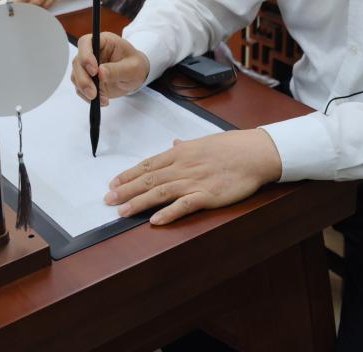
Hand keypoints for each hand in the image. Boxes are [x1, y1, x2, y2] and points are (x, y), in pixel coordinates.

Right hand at [71, 32, 149, 104]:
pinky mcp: (87, 79)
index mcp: (104, 41)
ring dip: (85, 89)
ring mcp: (87, 66)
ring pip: (76, 76)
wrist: (135, 76)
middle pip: (77, 62)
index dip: (86, 56)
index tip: (94, 71)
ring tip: (102, 98)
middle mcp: (92, 52)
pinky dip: (88, 96)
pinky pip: (80, 88)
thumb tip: (101, 73)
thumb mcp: (133, 67)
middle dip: (83, 79)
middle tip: (93, 93)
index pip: (86, 42)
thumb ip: (118, 69)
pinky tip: (103, 100)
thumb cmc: (136, 66)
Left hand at [104, 129, 282, 224]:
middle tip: (108, 200)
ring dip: (139, 202)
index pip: (148, 164)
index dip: (129, 175)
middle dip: (126, 190)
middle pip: (149, 179)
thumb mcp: (204, 142)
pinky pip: (184, 205)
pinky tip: (155, 220)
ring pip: (160, 192)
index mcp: (181, 153)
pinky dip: (169, 212)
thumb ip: (186, 146)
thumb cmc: (232, 147)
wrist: (254, 152)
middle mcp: (183, 166)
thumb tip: (174, 144)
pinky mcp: (208, 194)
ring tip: (122, 212)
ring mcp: (194, 181)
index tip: (113, 184)